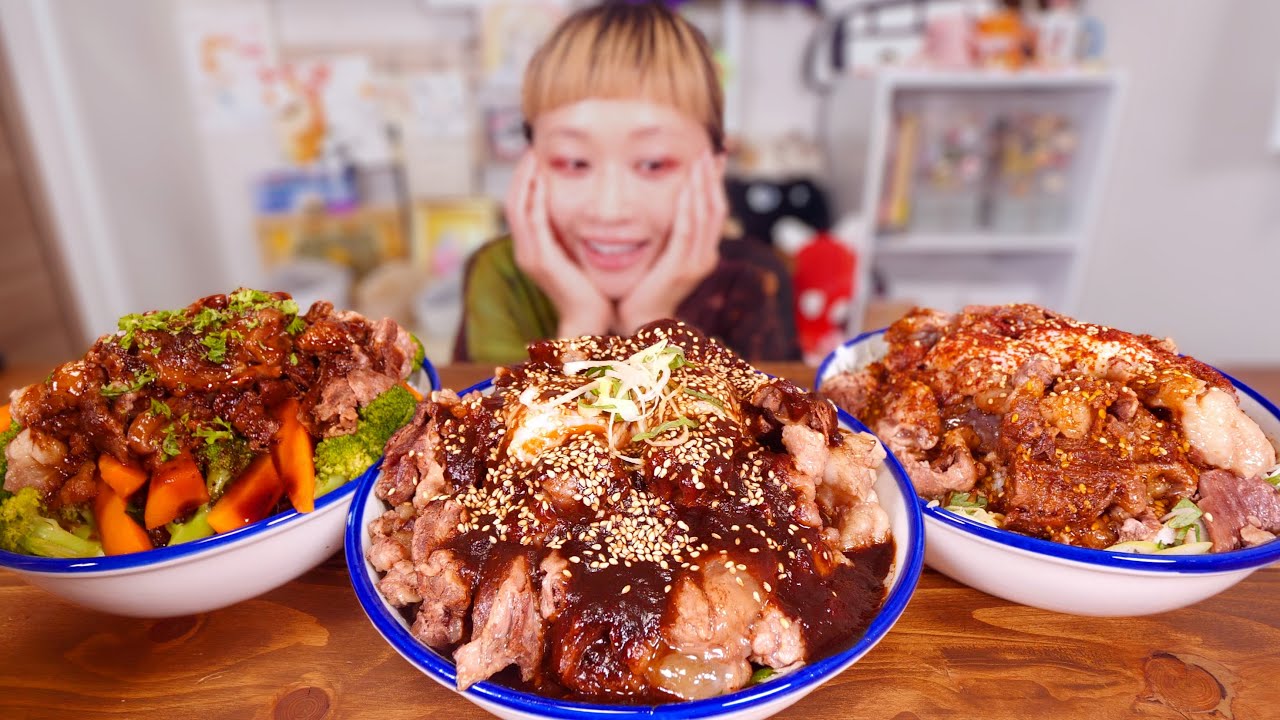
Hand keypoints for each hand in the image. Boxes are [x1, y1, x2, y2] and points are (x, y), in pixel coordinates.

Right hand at [506, 152, 612, 337]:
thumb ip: (574, 236)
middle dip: (521, 173)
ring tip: (533, 155)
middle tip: (531, 147)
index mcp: (533, 248)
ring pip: (518, 207)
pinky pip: (533, 221)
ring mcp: (530, 255)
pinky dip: (535, 198)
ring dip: (525, 179)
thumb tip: (584, 213)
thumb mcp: (579, 256)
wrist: (590, 320)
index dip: (524, 180)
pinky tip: (542, 179)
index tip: (536, 156)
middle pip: (513, 201)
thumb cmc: (591, 291)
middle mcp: (526, 250)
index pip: (521, 206)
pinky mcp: (541, 259)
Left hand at [616, 151, 726, 333]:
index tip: (712, 159)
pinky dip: (689, 206)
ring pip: (706, 216)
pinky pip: (687, 230)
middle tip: (709, 150)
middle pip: (716, 209)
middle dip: (712, 178)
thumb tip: (663, 209)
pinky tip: (687, 187)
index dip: (714, 184)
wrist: (639, 322)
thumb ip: (667, 236)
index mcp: (702, 253)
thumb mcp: (661, 257)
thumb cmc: (643, 289)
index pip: (713, 212)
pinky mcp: (681, 267)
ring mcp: (696, 263)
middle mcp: (705, 256)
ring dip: (703, 185)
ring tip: (700, 160)